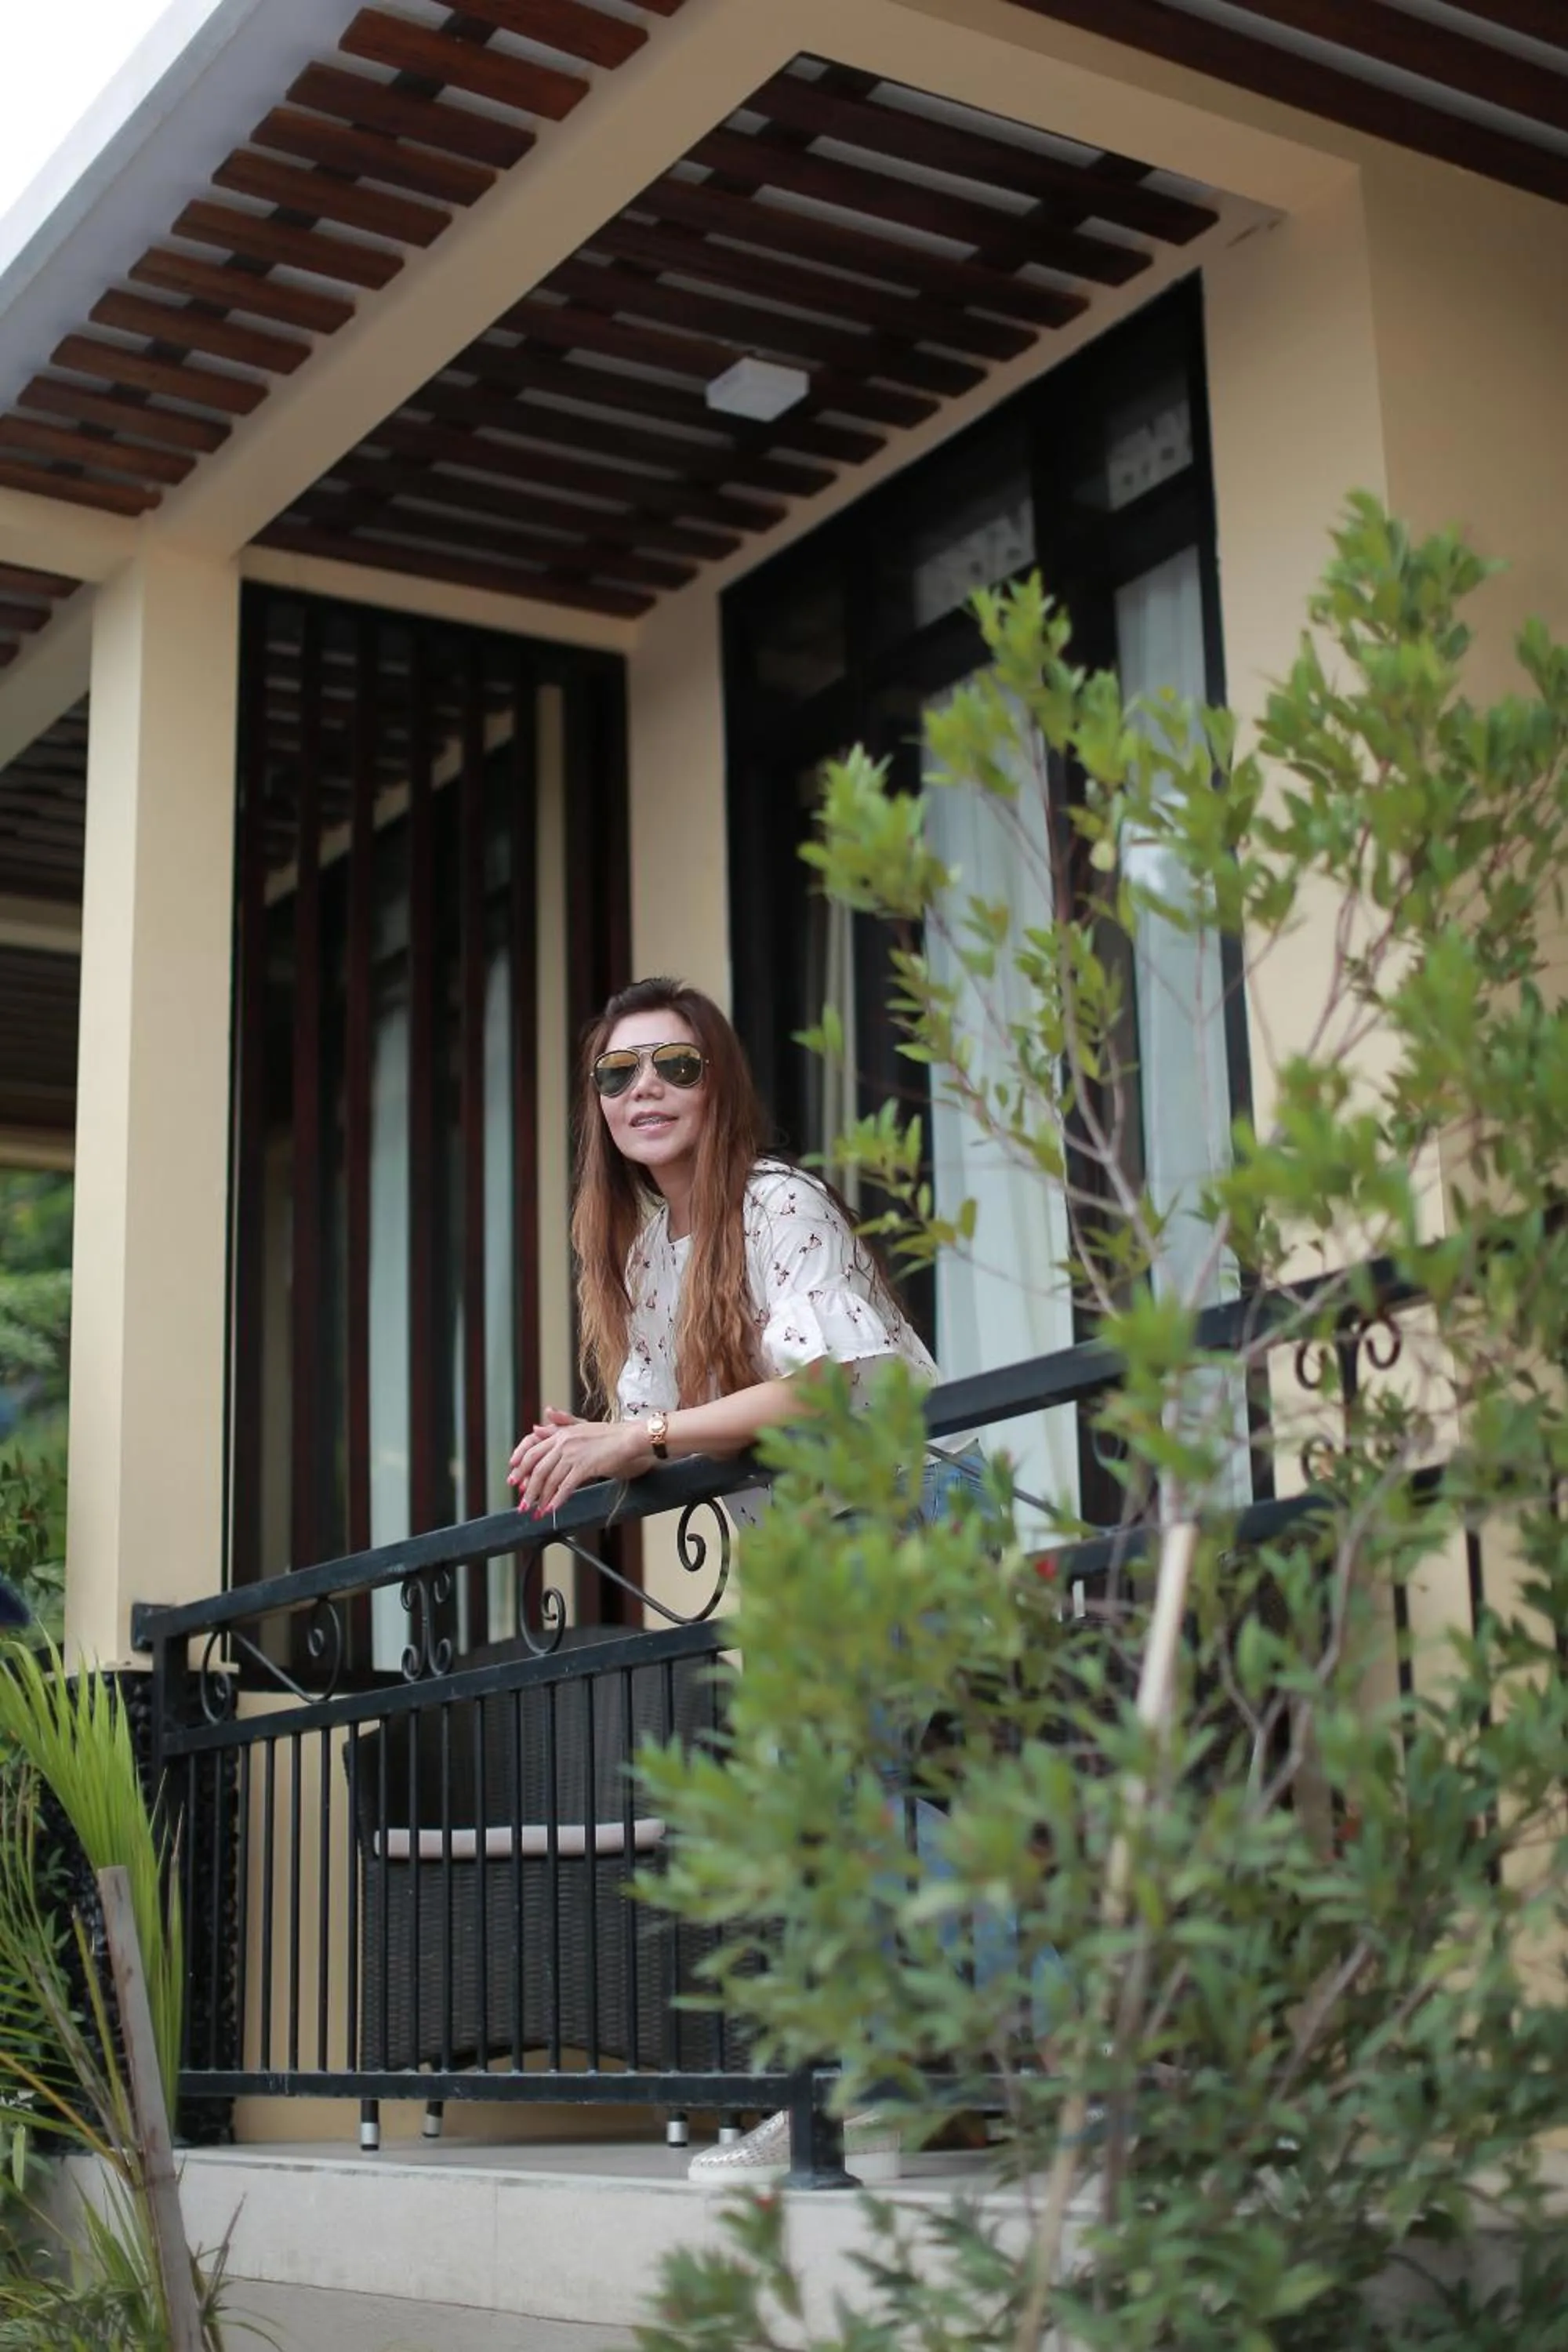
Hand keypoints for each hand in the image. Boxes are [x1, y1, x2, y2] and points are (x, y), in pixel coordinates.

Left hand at [506, 1406, 648, 1518]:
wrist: (631, 1439)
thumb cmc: (610, 1435)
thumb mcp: (582, 1426)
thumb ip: (559, 1424)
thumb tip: (535, 1426)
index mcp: (561, 1432)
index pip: (531, 1448)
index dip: (519, 1465)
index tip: (513, 1480)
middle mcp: (563, 1441)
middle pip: (537, 1467)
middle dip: (528, 1488)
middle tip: (522, 1504)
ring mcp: (574, 1453)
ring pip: (549, 1478)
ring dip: (541, 1498)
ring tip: (536, 1511)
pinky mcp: (585, 1465)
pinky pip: (566, 1485)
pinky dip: (557, 1499)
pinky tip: (552, 1509)